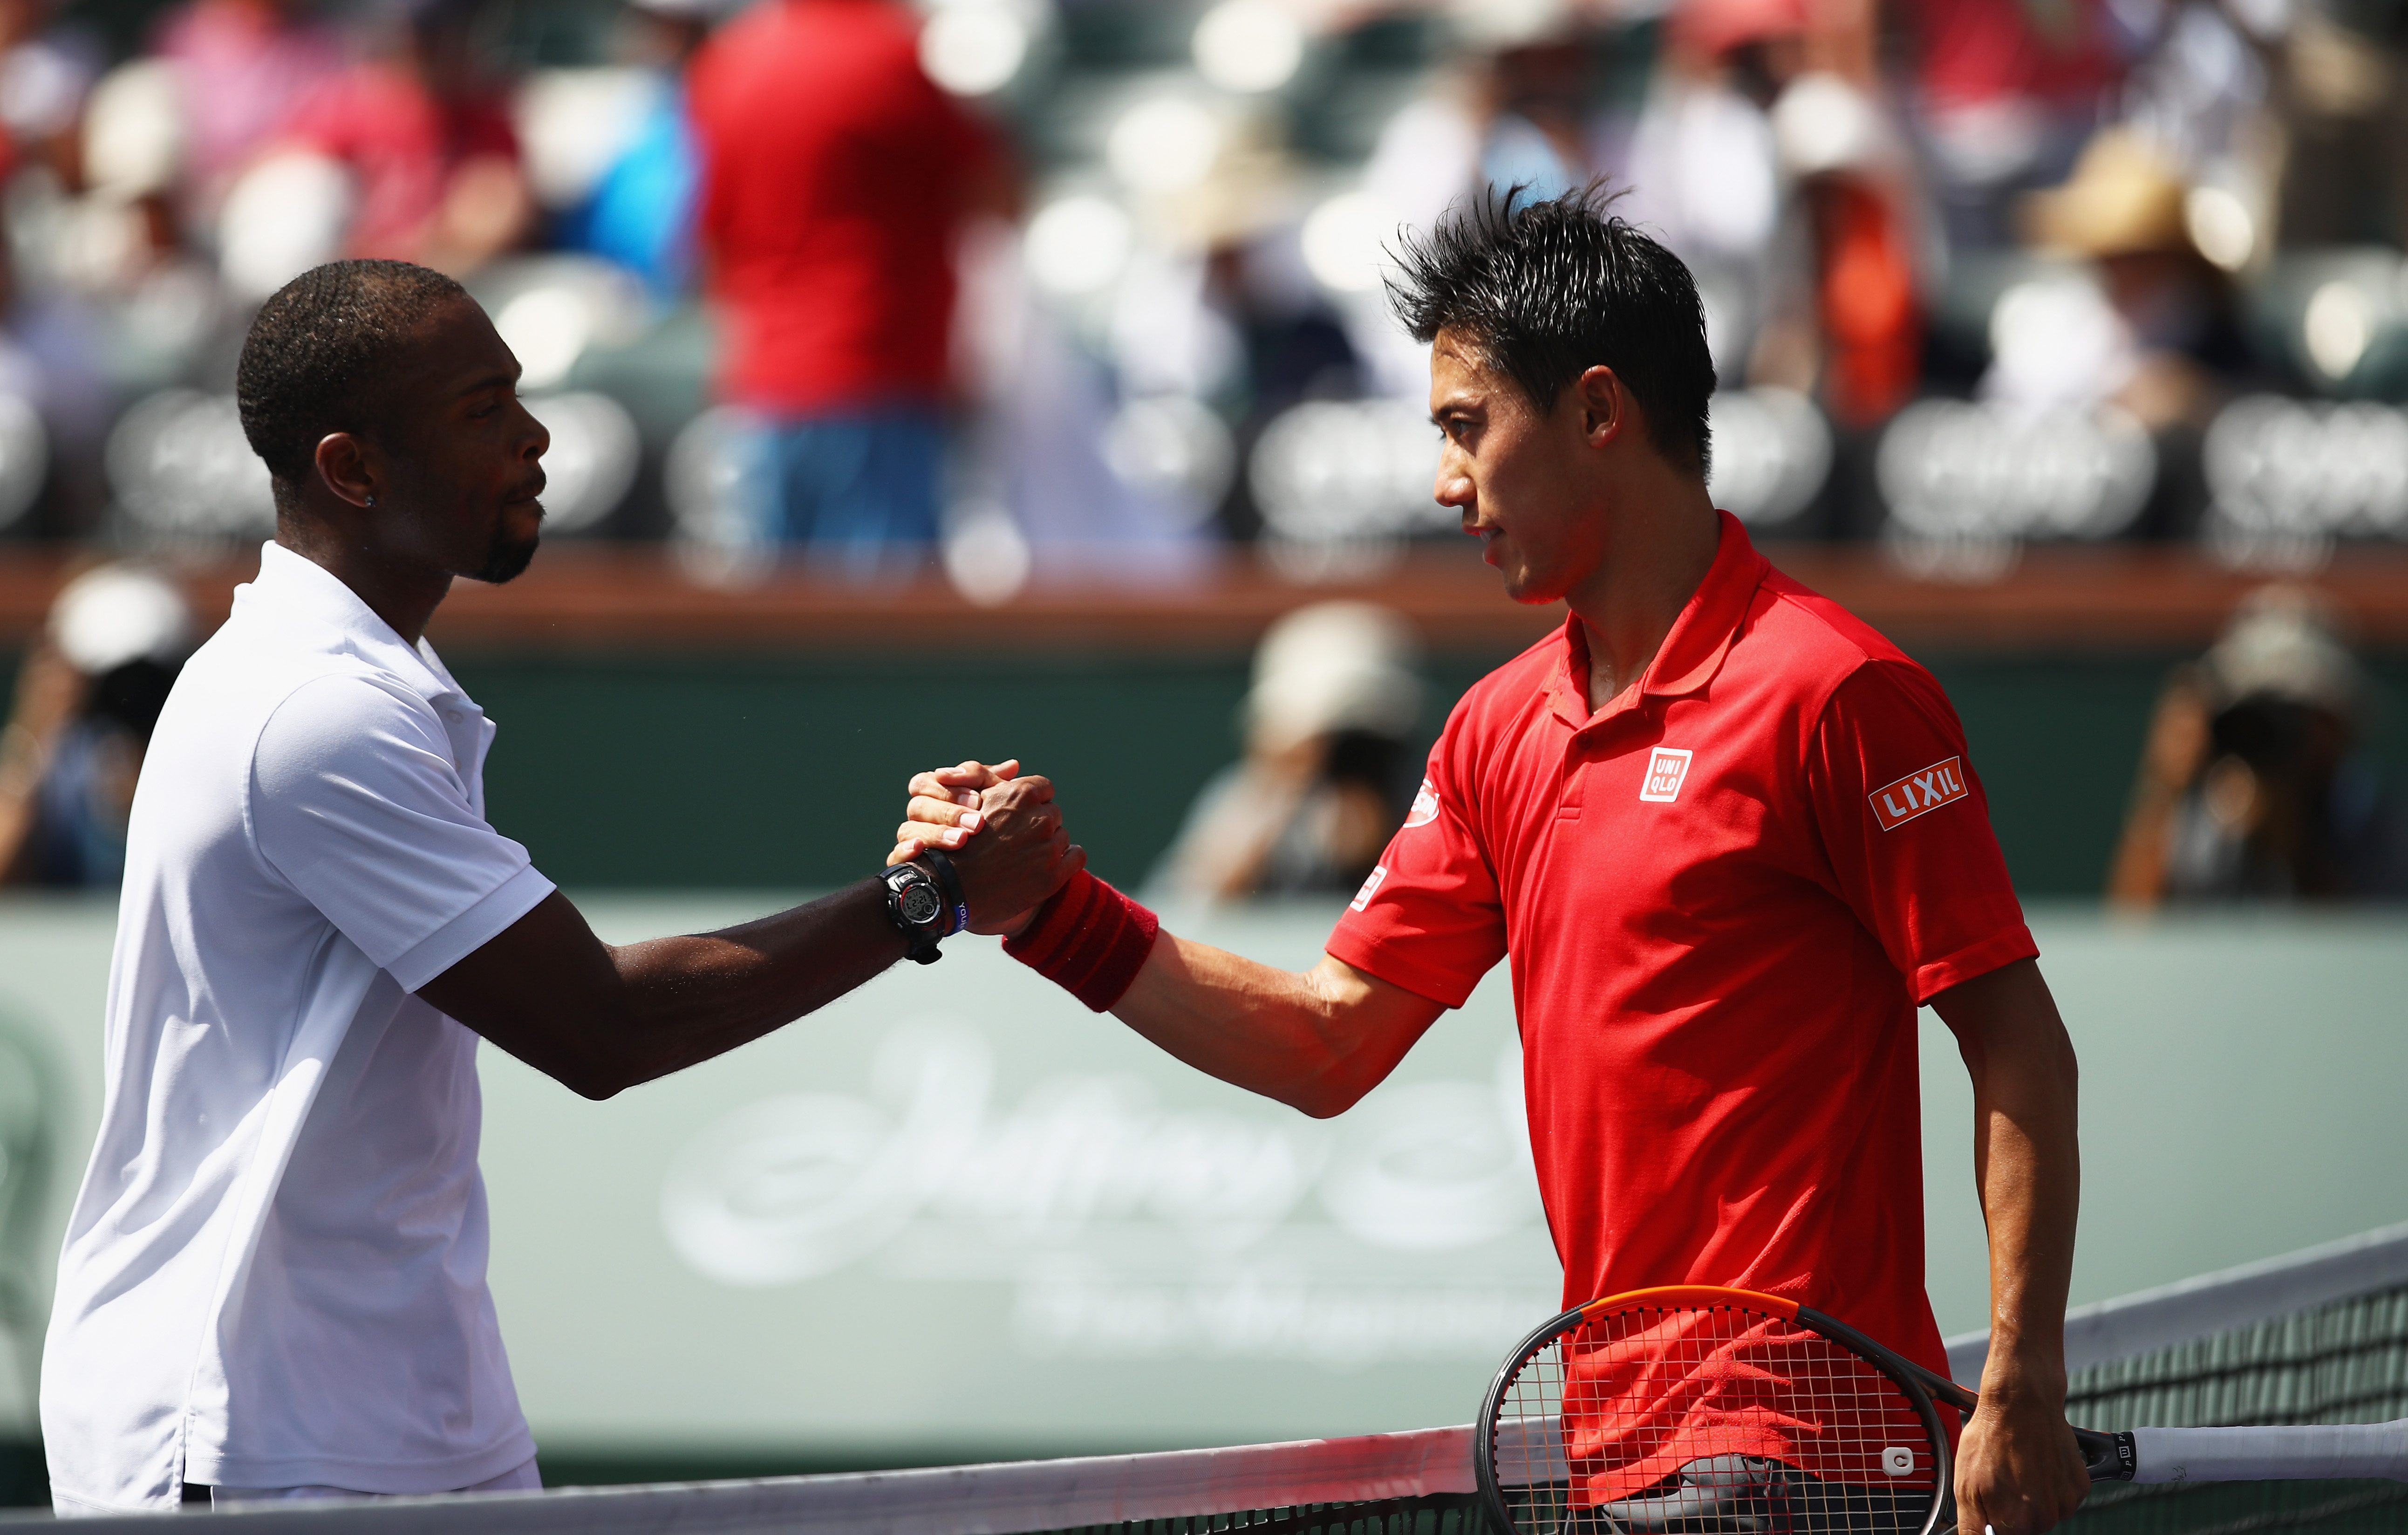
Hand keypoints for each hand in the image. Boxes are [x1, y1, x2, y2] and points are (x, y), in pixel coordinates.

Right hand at [887, 759, 1018, 862]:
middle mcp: (919, 816)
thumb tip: (1012, 766)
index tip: (978, 800)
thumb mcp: (995, 804)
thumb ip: (997, 784)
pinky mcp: (906, 865)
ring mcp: (910, 839)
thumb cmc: (989, 829)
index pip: (927, 782)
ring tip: (961, 841)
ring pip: (907, 830)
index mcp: (933, 795)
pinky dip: (905, 851)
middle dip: (948, 813)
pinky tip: (919, 849)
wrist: (986, 872)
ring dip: (935, 833)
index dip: (950, 790)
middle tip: (977, 823)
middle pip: (918, 805)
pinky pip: (895, 857)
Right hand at [894, 764, 1079, 933]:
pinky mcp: (1054, 875)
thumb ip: (996, 782)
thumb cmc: (956, 841)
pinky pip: (1077, 856)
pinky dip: (1066, 859)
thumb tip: (1015, 766)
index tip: (1019, 816)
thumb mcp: (972, 801)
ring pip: (1062, 836)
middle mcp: (1039, 818)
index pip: (1044, 788)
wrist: (949, 888)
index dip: (1032, 802)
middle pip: (1052, 813)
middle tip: (1017, 840)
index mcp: (1021, 794)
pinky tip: (1047, 866)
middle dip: (1038, 824)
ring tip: (1023, 857)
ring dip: (1048, 844)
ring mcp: (1048, 847)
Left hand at [1955, 1371, 2089, 1534]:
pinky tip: (2037, 1463)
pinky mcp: (2079, 1486)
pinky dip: (2052, 1484)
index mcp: (2016, 1522)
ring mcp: (2065, 1502)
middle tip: (2003, 1477)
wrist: (2022, 1401)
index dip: (1995, 1518)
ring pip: (2045, 1513)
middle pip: (2027, 1527)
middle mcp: (2044, 1518)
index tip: (1992, 1501)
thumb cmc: (1992, 1436)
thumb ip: (1971, 1525)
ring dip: (2033, 1496)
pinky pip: (2063, 1497)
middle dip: (2013, 1508)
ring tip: (2019, 1466)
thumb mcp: (1965, 1483)